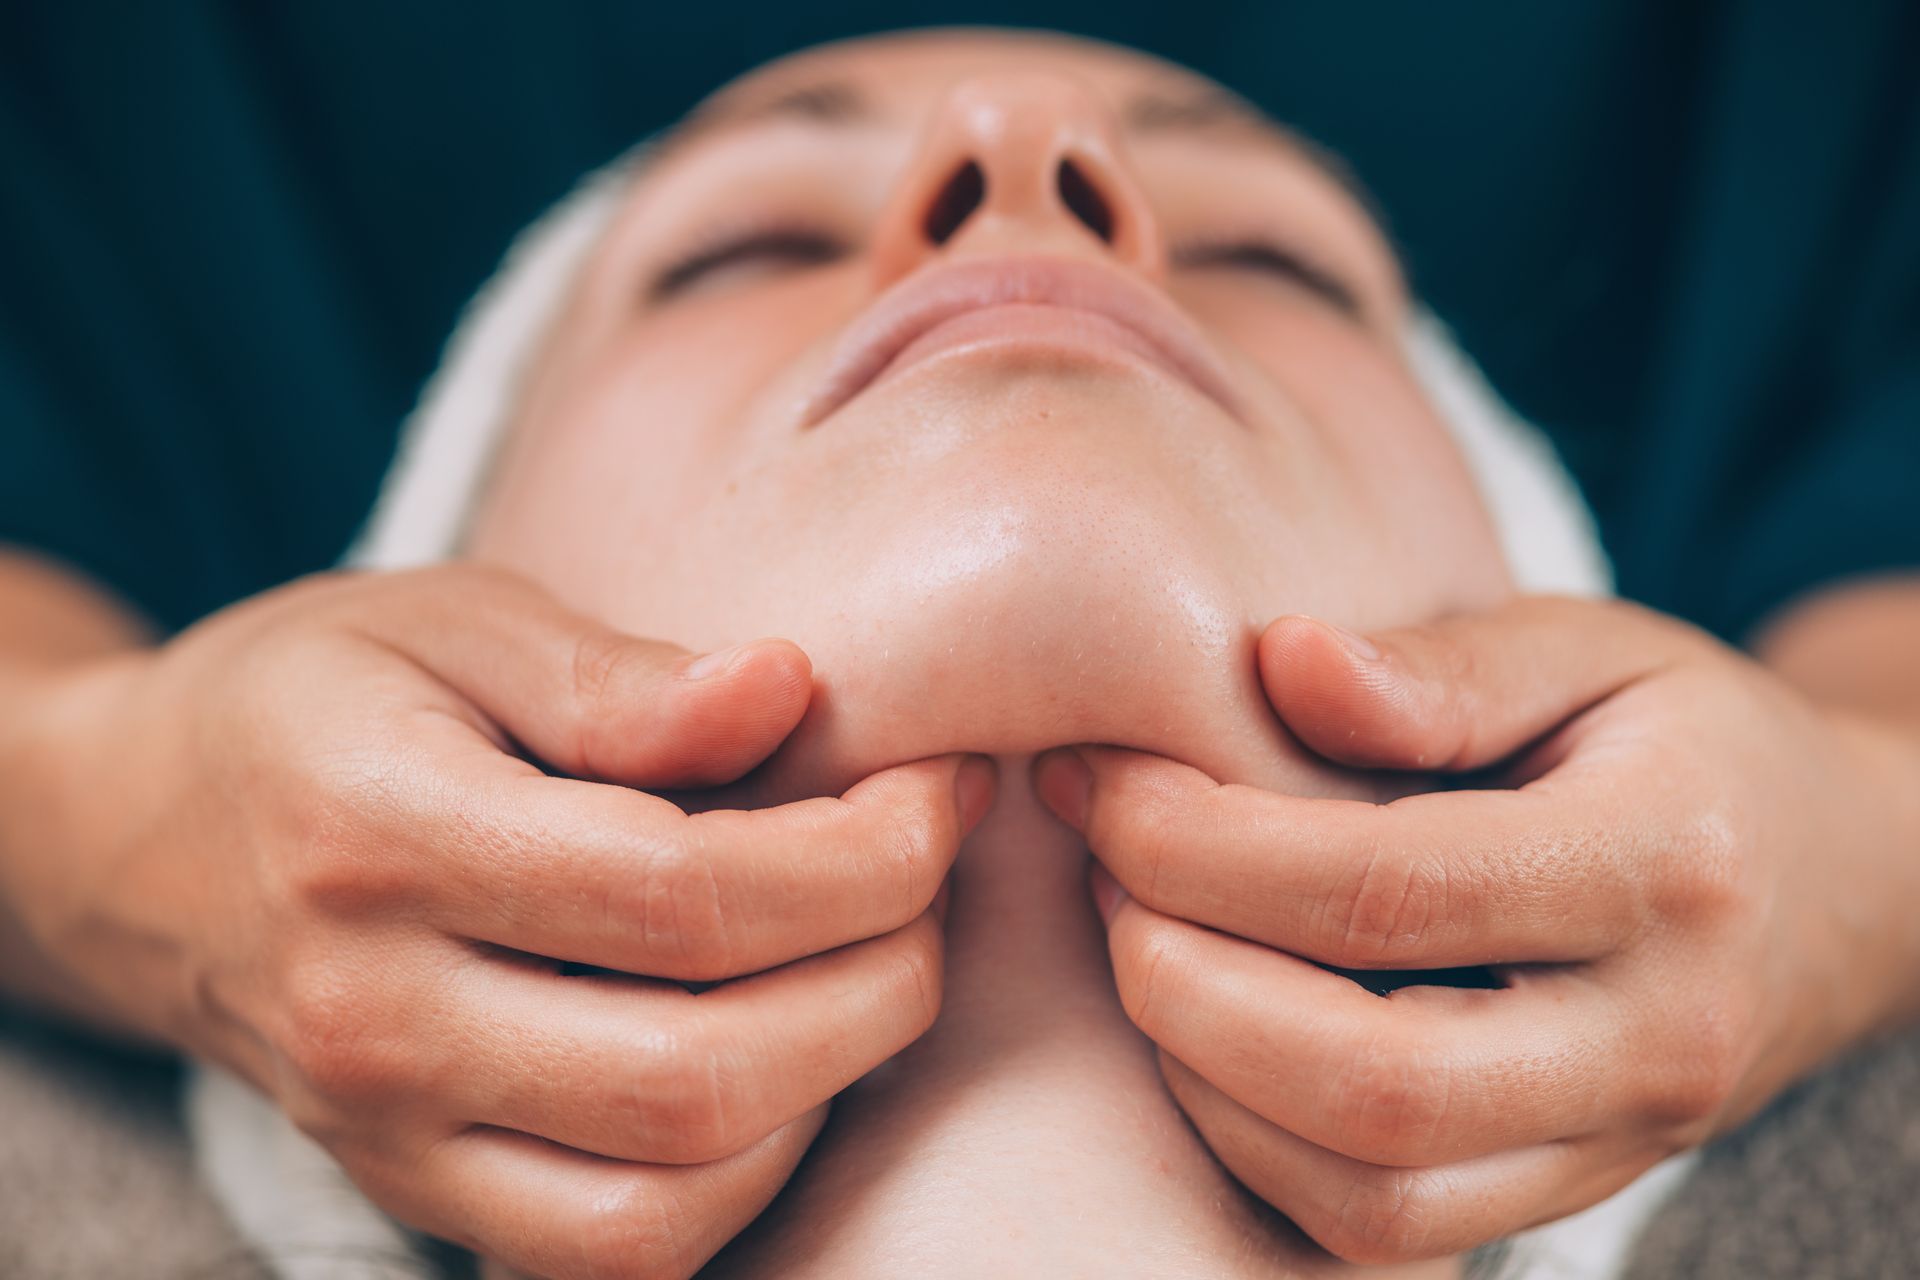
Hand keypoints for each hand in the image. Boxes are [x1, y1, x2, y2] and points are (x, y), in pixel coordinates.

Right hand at [1, 565, 992, 1279]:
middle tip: (928, 879)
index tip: (937, 788)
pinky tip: (778, 1061)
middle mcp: (375, 1016)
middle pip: (698, 1075)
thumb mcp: (453, 621)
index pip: (686, 893)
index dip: (864, 853)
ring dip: (822, 1098)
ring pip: (662, 1207)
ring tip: (868, 967)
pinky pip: (606, 1252)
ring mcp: (386, 1132)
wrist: (134, 835)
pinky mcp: (410, 1193)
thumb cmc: (314, 698)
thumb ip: (619, 675)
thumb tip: (788, 688)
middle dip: (881, 982)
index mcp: (381, 839)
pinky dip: (732, 1180)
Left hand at [1035, 596, 1919, 1262]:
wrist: (1834, 882)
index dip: (1204, 846)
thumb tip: (1280, 662)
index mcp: (1666, 866)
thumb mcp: (1590, 648)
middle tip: (1099, 875)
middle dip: (1181, 984)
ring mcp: (1619, 1137)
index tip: (1106, 782)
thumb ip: (1442, 666)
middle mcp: (1656, 1035)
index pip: (1387, 892)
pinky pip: (1386, 1226)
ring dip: (1204, 1079)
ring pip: (1372, 1193)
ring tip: (1137, 944)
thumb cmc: (1684, 739)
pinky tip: (1204, 1030)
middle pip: (1374, 1085)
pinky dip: (1257, 1145)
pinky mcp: (1569, 1189)